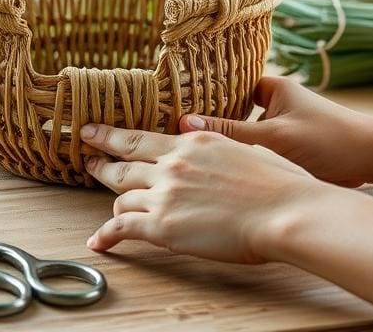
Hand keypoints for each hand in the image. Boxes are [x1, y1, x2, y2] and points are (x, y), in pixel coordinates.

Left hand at [82, 123, 322, 262]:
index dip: (111, 136)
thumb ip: (218, 140)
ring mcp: (164, 193)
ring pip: (121, 196)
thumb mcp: (247, 146)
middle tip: (87, 159)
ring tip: (107, 210)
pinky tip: (98, 241)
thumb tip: (203, 134)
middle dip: (101, 161)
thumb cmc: (281, 184)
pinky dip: (106, 234)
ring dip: (114, 203)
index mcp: (193, 141)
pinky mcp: (163, 225)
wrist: (285, 211)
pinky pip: (122, 227)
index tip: (93, 131)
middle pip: (123, 162)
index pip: (141, 138)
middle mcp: (172, 163)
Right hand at [179, 76, 372, 186]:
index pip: (228, 85)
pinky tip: (230, 171)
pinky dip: (248, 157)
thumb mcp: (272, 137)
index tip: (178, 109)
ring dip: (233, 144)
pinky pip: (260, 148)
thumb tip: (183, 125)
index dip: (205, 97)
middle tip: (183, 137)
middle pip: (234, 110)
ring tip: (199, 155)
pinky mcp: (292, 146)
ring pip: (247, 132)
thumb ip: (228, 132)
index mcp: (272, 87)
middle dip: (215, 124)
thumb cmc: (329, 141)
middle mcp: (277, 101)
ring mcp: (285, 124)